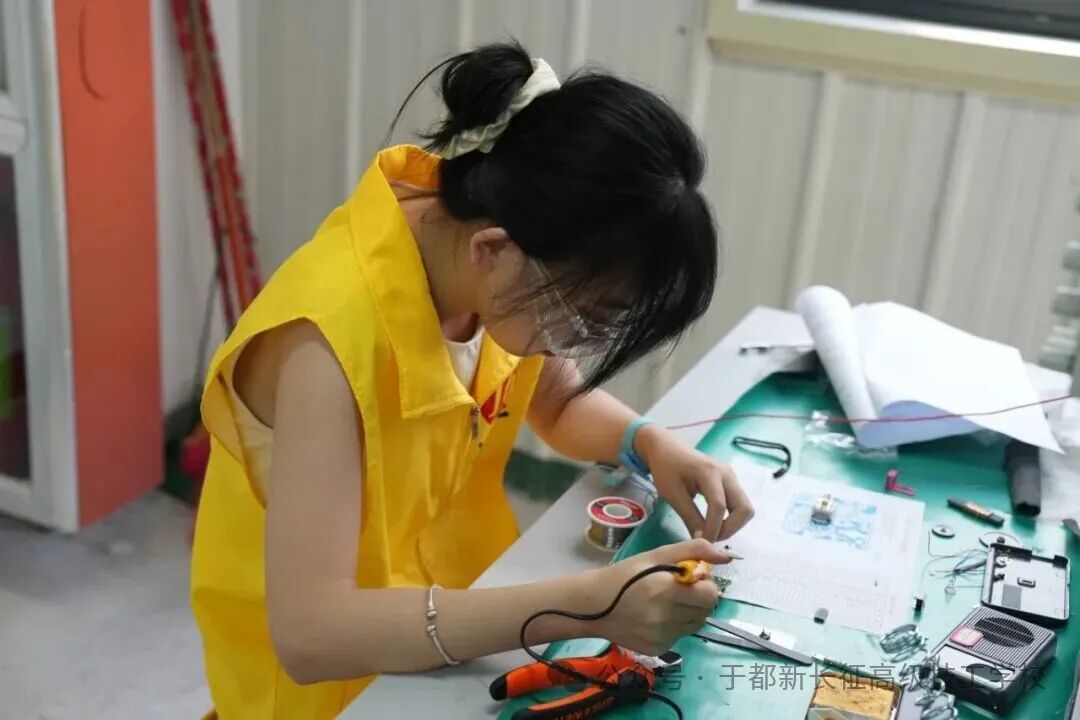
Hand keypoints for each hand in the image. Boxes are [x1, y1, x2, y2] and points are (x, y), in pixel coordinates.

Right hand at [590, 539, 733, 656]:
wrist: (592, 606)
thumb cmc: (624, 575)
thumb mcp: (655, 555)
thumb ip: (693, 550)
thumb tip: (726, 556)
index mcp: (666, 589)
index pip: (710, 594)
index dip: (706, 584)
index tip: (692, 578)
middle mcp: (666, 616)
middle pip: (706, 611)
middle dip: (700, 599)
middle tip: (680, 590)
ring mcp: (662, 636)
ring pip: (695, 624)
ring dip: (689, 612)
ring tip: (667, 603)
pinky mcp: (658, 649)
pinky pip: (680, 636)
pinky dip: (674, 626)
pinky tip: (655, 617)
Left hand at [636, 425, 753, 541]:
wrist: (666, 448)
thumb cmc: (665, 468)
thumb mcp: (672, 494)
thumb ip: (690, 517)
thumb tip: (702, 541)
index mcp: (709, 472)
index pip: (718, 506)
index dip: (713, 528)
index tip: (701, 543)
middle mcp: (726, 473)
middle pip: (744, 508)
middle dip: (730, 528)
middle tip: (711, 539)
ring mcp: (731, 477)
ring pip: (745, 508)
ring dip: (733, 525)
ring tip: (712, 532)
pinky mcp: (731, 482)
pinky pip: (739, 504)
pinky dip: (731, 518)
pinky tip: (714, 523)